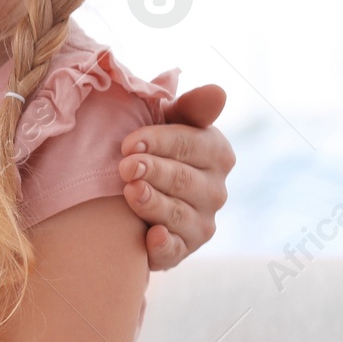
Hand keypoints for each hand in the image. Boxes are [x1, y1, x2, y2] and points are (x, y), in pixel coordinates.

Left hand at [119, 83, 234, 270]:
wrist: (127, 195)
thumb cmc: (150, 147)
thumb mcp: (166, 121)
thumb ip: (190, 107)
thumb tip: (218, 92)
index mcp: (214, 151)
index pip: (190, 143)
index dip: (159, 141)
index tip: (129, 143)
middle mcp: (215, 189)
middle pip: (183, 178)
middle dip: (152, 170)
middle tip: (124, 166)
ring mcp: (201, 221)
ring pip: (177, 213)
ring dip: (153, 203)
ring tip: (130, 192)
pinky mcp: (184, 248)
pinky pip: (175, 249)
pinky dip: (163, 245)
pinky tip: (151, 236)